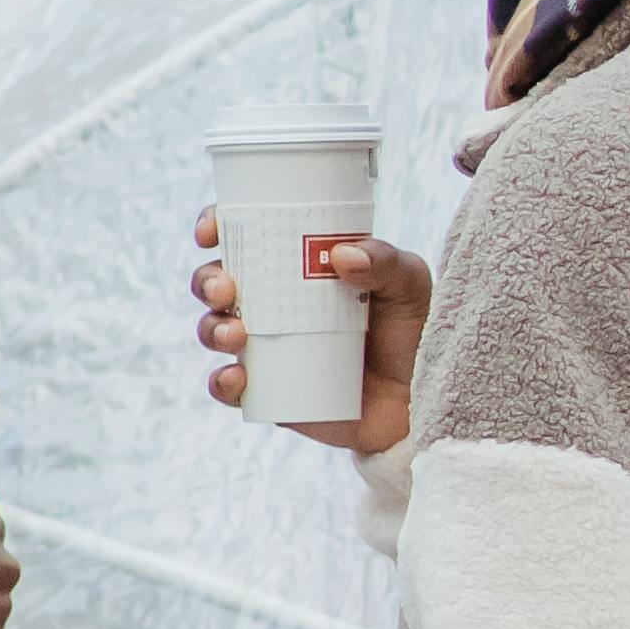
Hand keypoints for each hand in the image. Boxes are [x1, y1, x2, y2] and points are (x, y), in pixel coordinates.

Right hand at [189, 209, 429, 460]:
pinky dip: (222, 384)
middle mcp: (273, 304)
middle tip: (227, 289)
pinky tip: (236, 379)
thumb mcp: (409, 285)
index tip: (210, 231)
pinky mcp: (269, 392)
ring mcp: (267, 349)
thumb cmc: (414, 333)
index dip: (216, 227)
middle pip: (217, 284)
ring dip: (211, 329)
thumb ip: (385, 263)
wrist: (422, 401)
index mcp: (297, 266)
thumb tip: (341, 255)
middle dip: (207, 281)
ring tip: (237, 336)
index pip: (245, 237)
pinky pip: (229, 389)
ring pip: (214, 331)